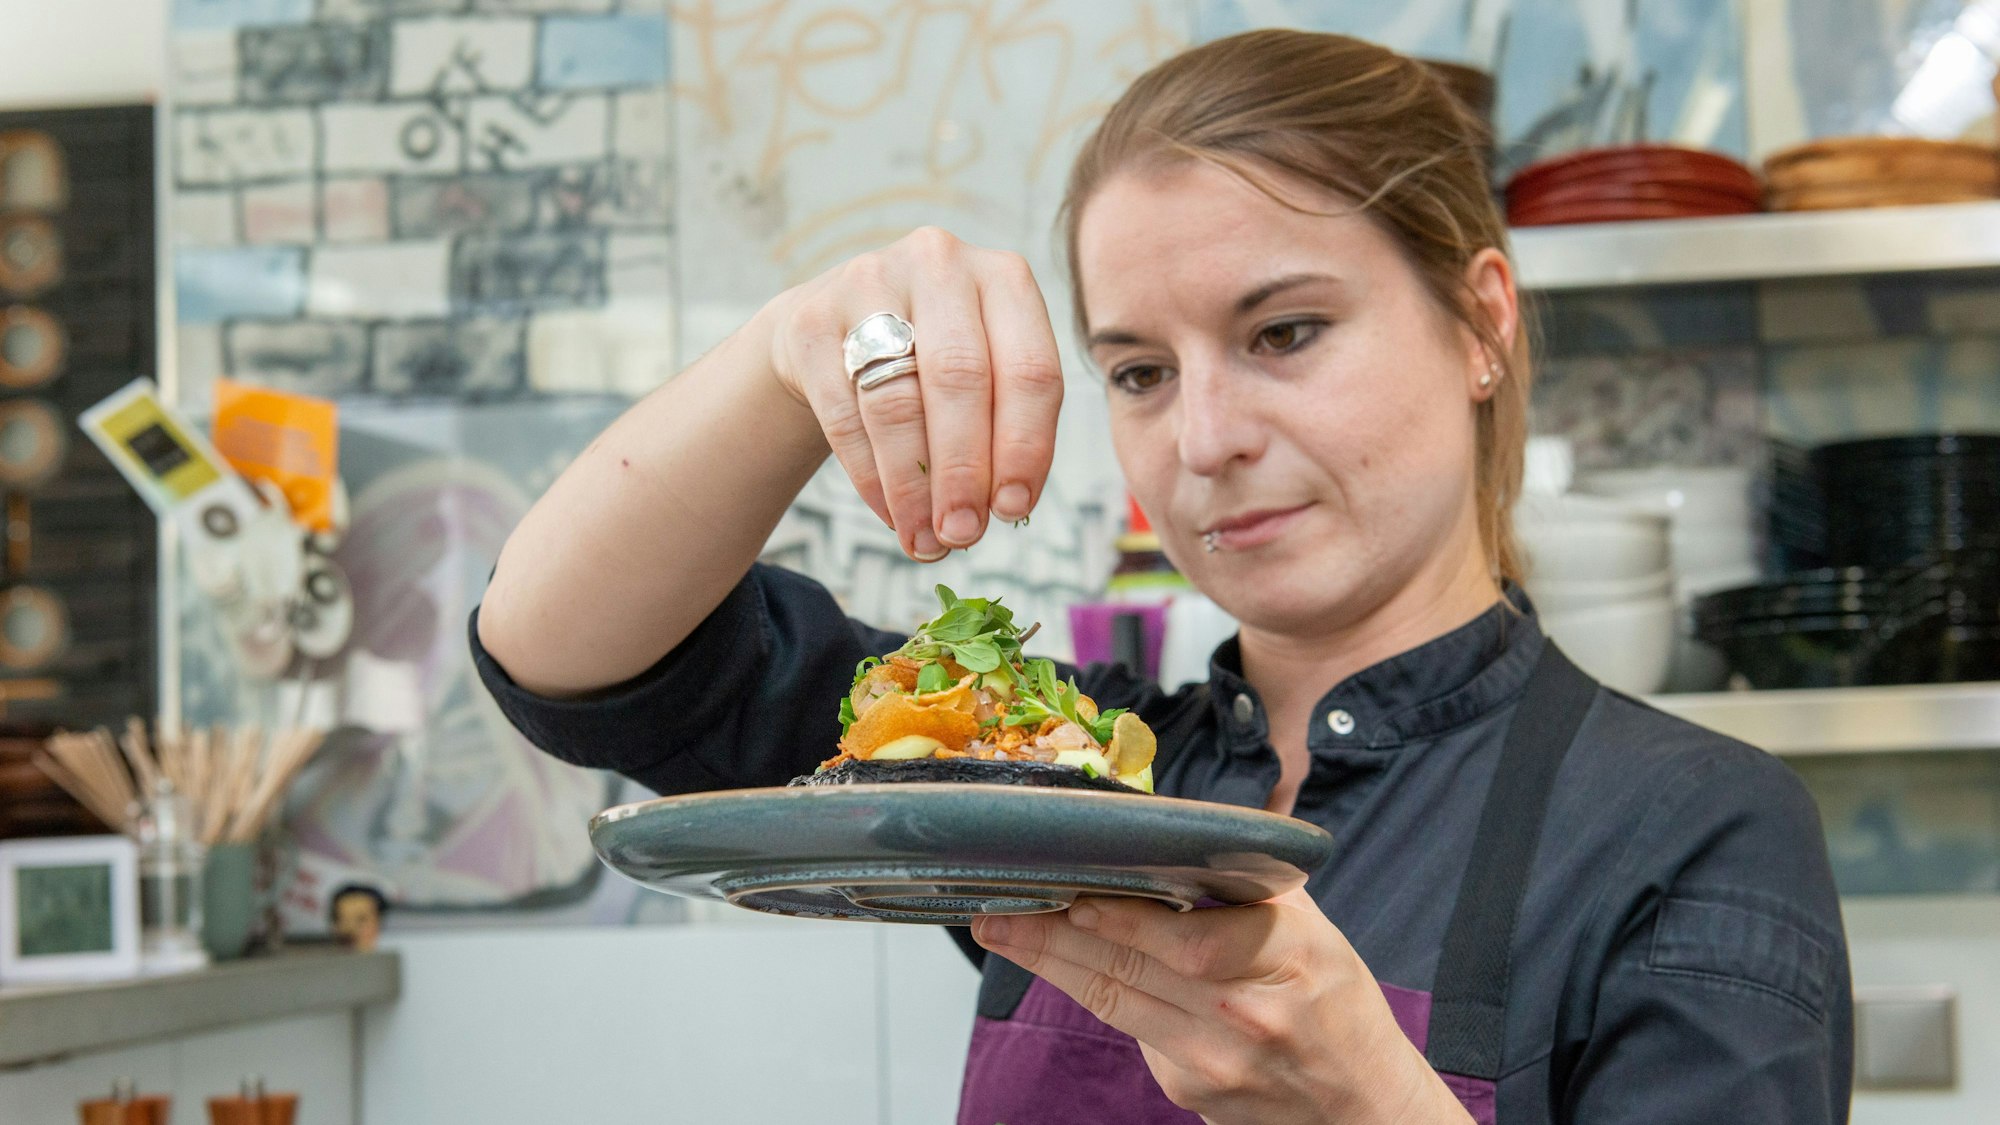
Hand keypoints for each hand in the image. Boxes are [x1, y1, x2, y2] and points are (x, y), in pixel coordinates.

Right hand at [763, 227, 1065, 561]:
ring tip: (925, 539)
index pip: (1030, 370)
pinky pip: (845, 413)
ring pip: (897, 401)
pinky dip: (871, 476)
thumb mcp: (987, 372)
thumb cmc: (934, 361)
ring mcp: (868, 282)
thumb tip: (1004, 509)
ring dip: (913, 485)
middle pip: (960, 380)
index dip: (1025, 448)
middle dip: (964, 471)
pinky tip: (891, 514)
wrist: (838, 326)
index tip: (1013, 510)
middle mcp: (940, 263)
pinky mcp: (811, 319)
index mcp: (1005, 277)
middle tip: (963, 534)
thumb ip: (1005, 428)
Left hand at [971, 889, 1474, 1124]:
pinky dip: (1091, 991)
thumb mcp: (1314, 930)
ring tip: (1001, 928)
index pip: (1185, 939)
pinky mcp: (1188, 1087)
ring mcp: (1211, 1059)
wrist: (1362, 1107)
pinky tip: (1056, 963)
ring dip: (1048, 963)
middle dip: (1052, 934)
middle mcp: (1244, 1012)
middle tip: (997, 905)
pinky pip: (1129, 1028)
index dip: (1119, 918)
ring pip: (1112, 1000)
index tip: (1070, 889)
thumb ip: (1248, 880)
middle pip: (1129, 969)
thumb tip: (1182, 824)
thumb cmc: (1336, 1002)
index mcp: (1284, 956)